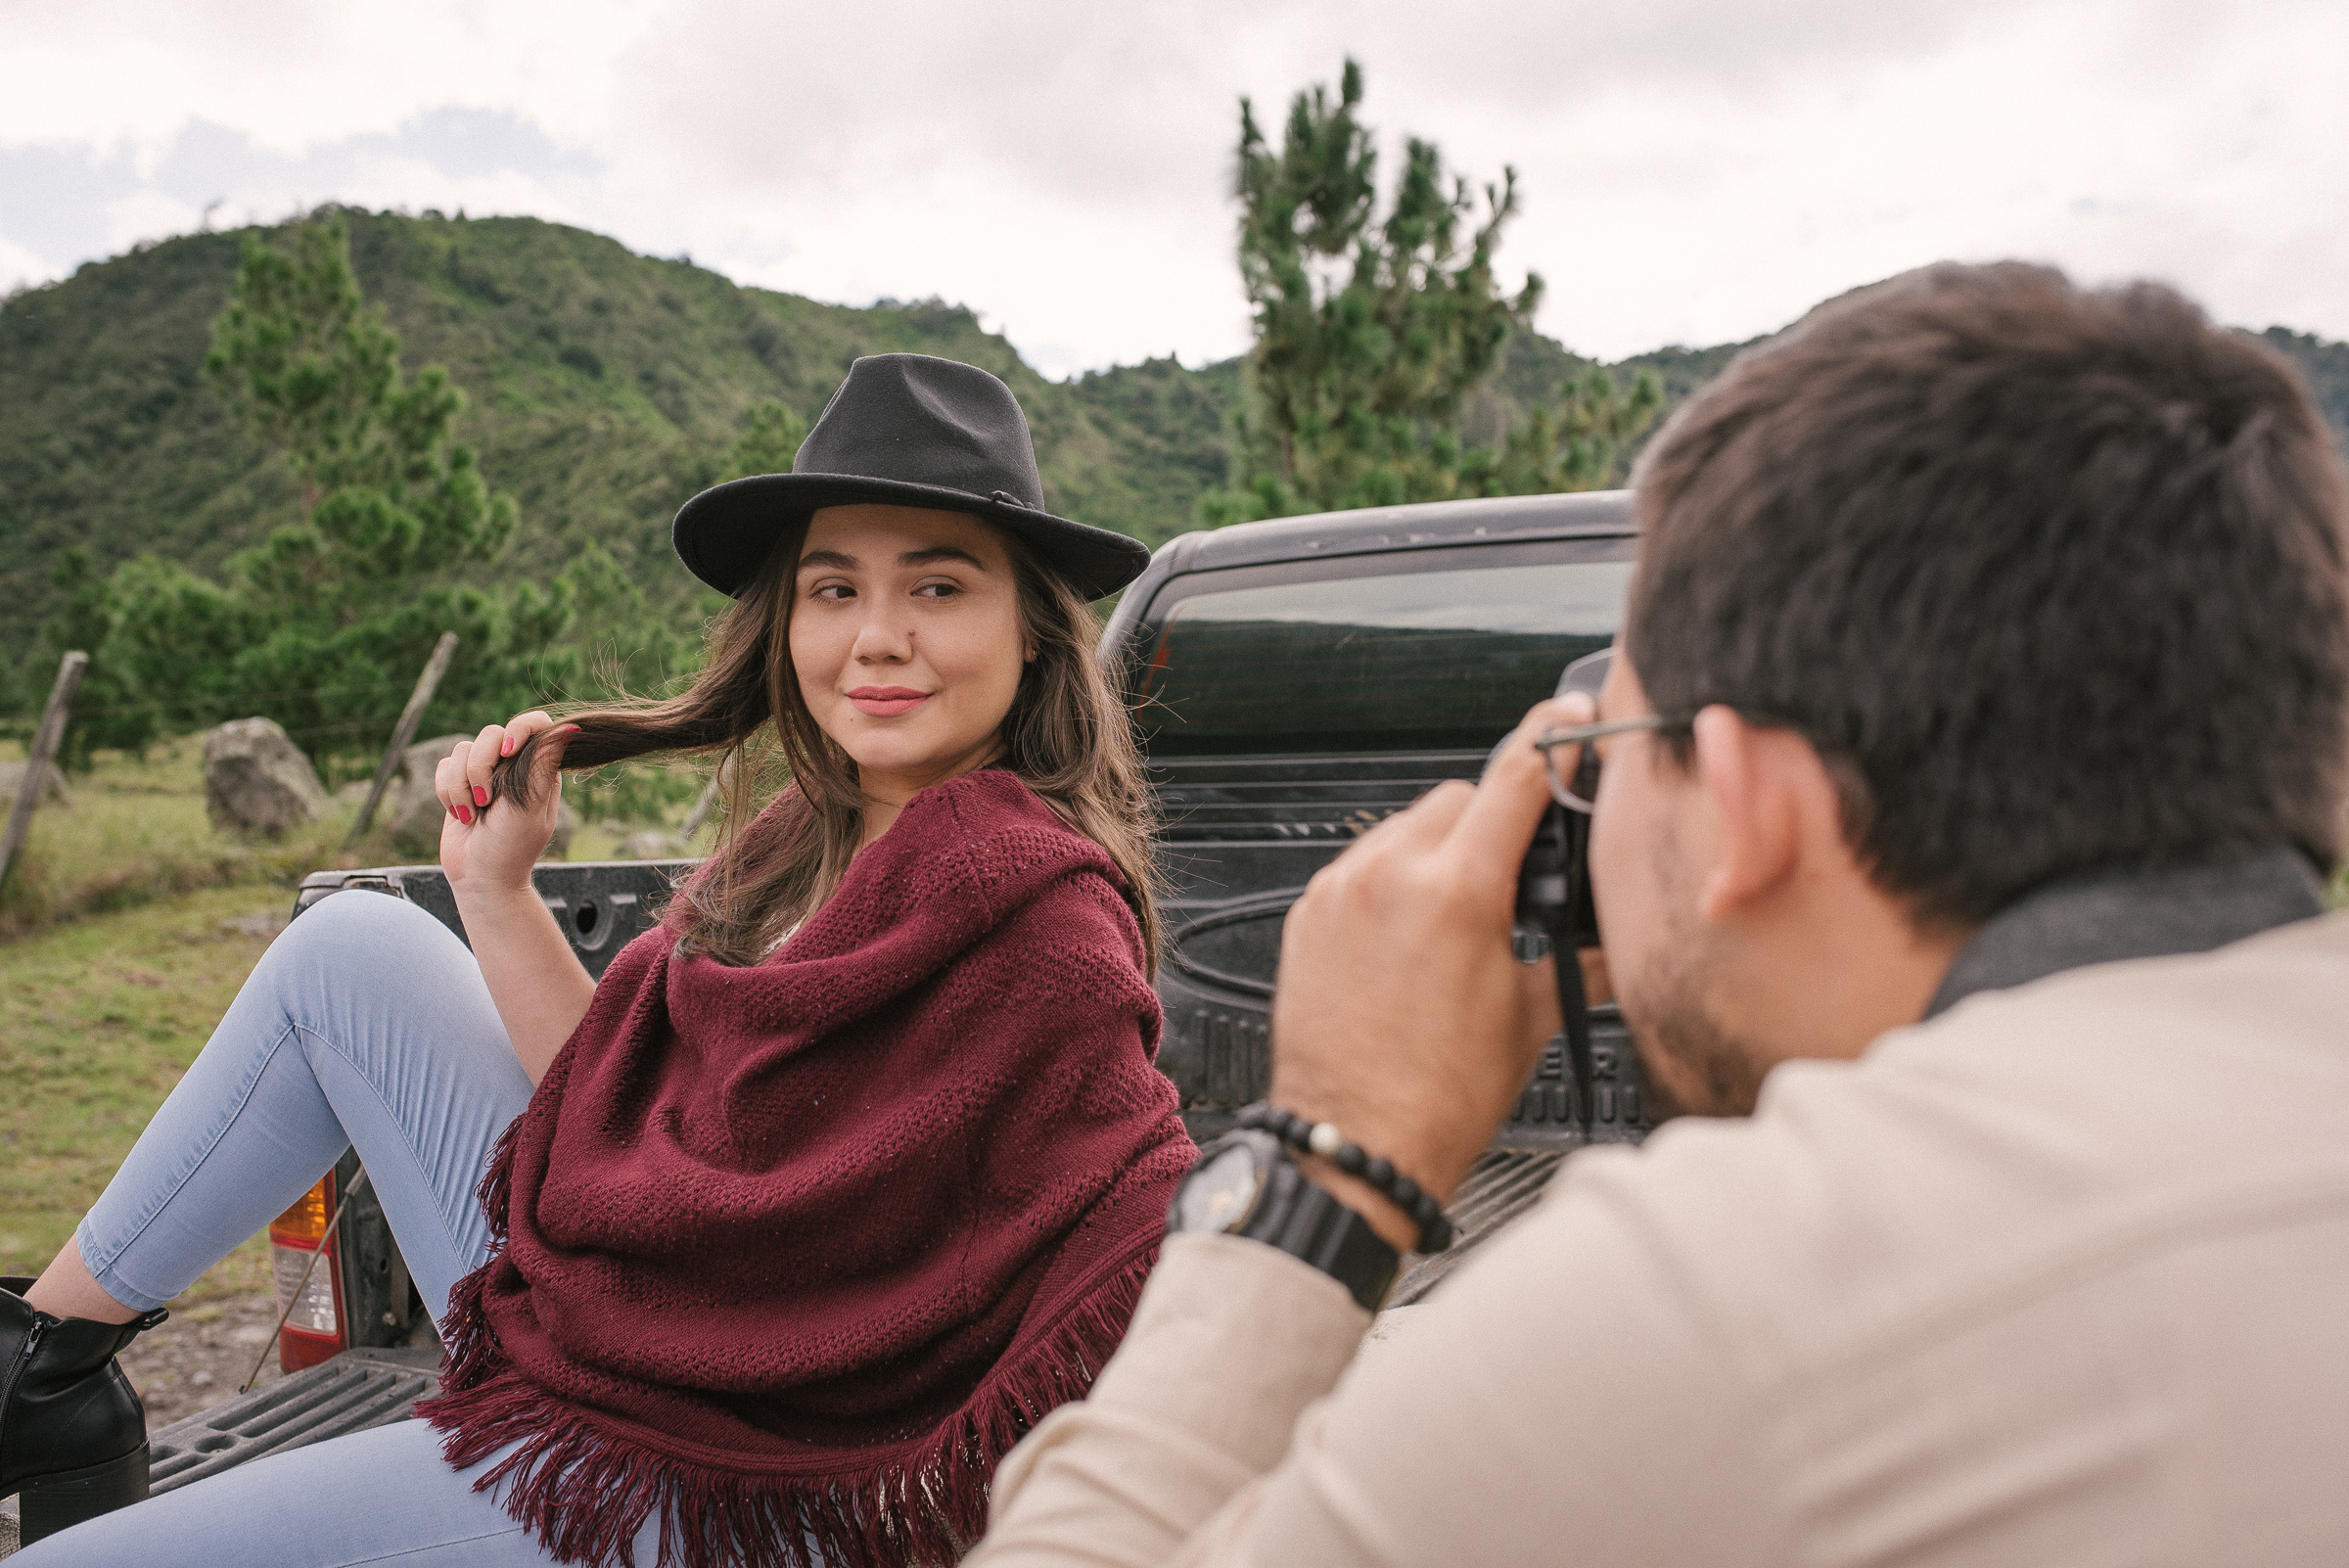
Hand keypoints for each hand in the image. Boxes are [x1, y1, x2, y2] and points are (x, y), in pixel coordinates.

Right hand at [436, 713, 576, 895]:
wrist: (479, 877)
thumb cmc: (511, 846)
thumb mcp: (530, 807)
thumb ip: (543, 766)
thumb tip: (573, 728)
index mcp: (539, 768)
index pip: (535, 725)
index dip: (519, 728)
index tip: (507, 752)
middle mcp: (512, 766)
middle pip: (490, 734)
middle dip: (480, 768)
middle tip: (486, 801)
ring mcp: (484, 773)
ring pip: (462, 750)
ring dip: (462, 786)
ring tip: (474, 814)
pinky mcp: (458, 783)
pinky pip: (444, 766)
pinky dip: (447, 792)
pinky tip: (461, 815)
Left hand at [1268, 691, 1593, 1245]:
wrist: (1352, 1145)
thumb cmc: (1436, 1097)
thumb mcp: (1530, 1017)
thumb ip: (1576, 957)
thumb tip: (1615, 940)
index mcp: (1457, 891)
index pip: (1516, 777)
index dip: (1553, 739)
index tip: (1569, 719)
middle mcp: (1390, 876)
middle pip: (1459, 798)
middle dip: (1492, 824)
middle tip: (1513, 880)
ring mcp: (1340, 892)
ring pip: (1405, 829)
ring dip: (1439, 853)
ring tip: (1458, 922)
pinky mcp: (1308, 916)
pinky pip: (1362, 868)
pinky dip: (1392, 884)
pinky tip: (1410, 940)